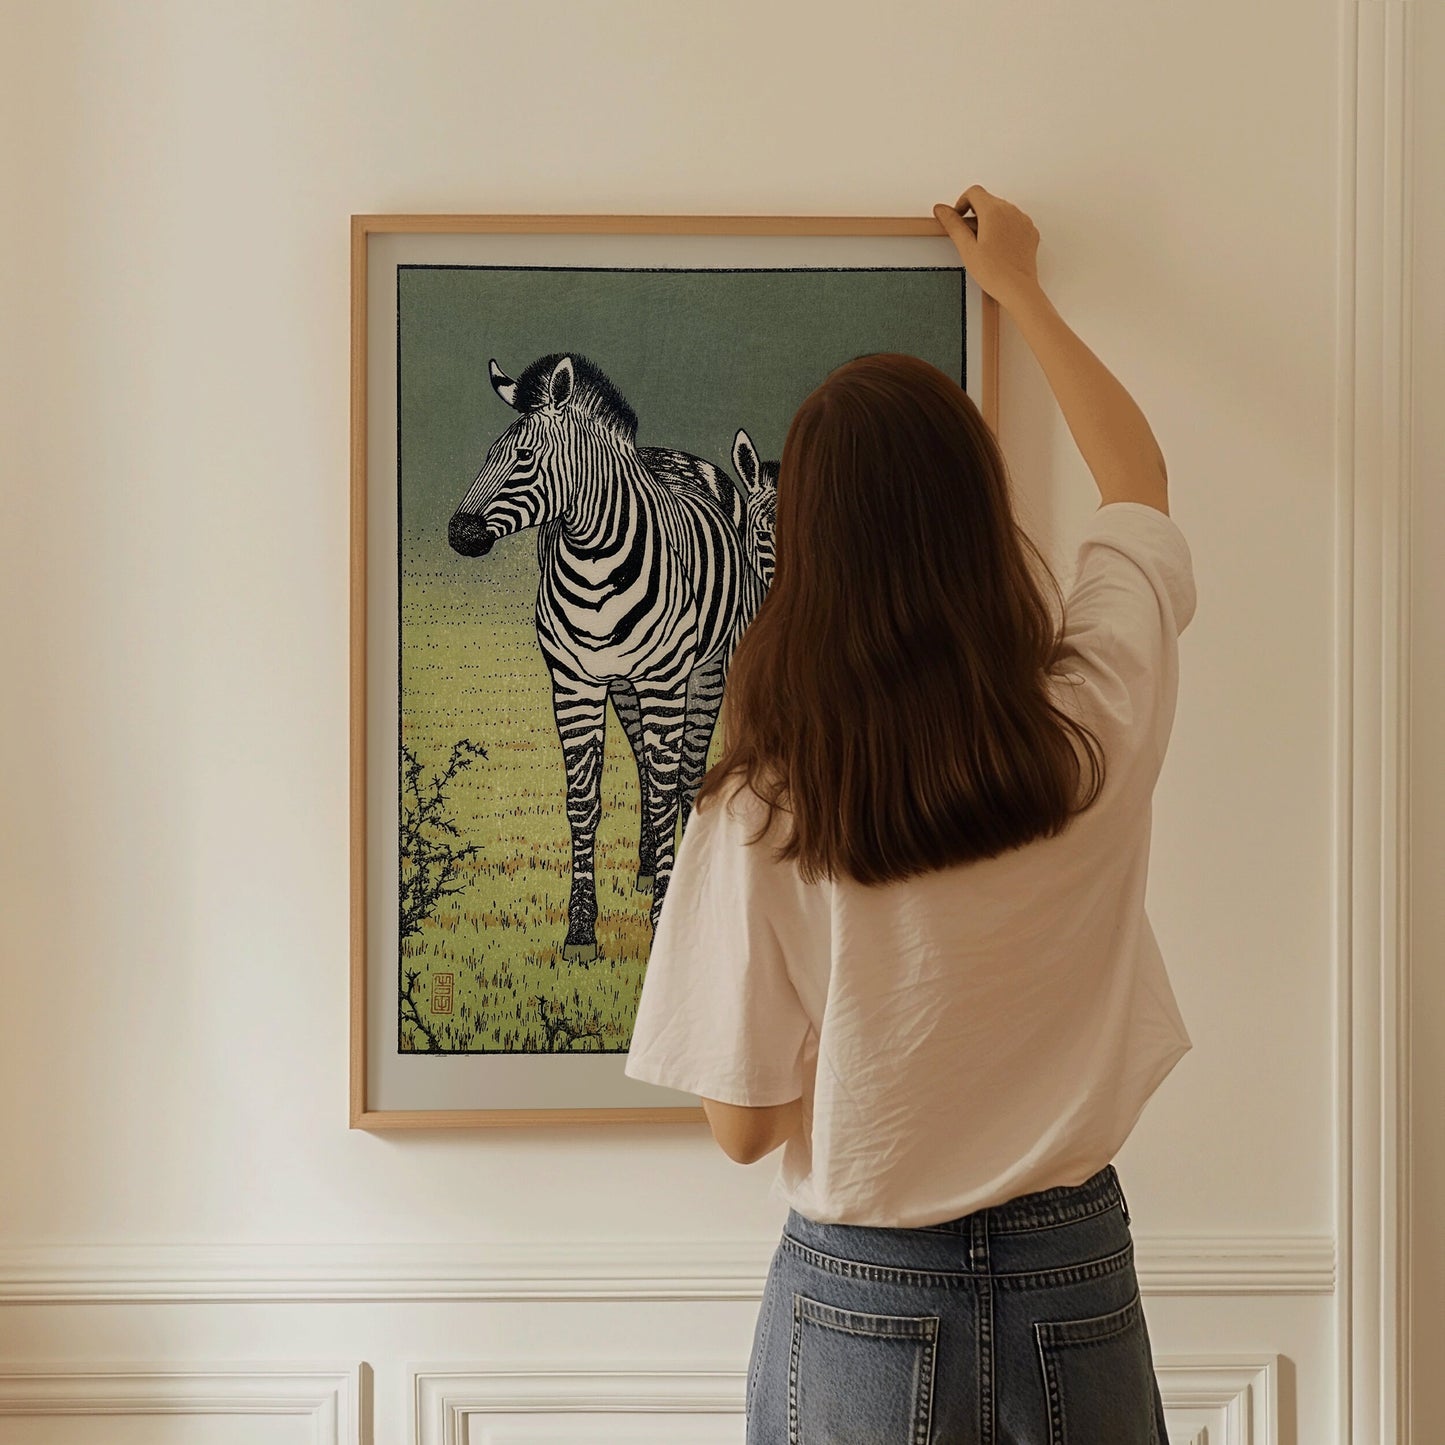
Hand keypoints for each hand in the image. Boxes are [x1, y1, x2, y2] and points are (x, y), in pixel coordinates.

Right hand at [932, 185, 1041, 310]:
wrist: (1018, 289)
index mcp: (993, 211)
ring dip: (990, 220)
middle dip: (975, 213)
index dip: (962, 202)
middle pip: (988, 200)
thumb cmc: (995, 272)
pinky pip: (1014, 221)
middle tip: (969, 236)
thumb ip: (953, 225)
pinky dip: (1004, 228)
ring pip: (1002, 210)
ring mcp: (1022, 220)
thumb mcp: (966, 248)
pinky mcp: (1030, 231)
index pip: (974, 192)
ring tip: (984, 244)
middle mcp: (1010, 211)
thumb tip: (941, 210)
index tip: (959, 217)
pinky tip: (998, 248)